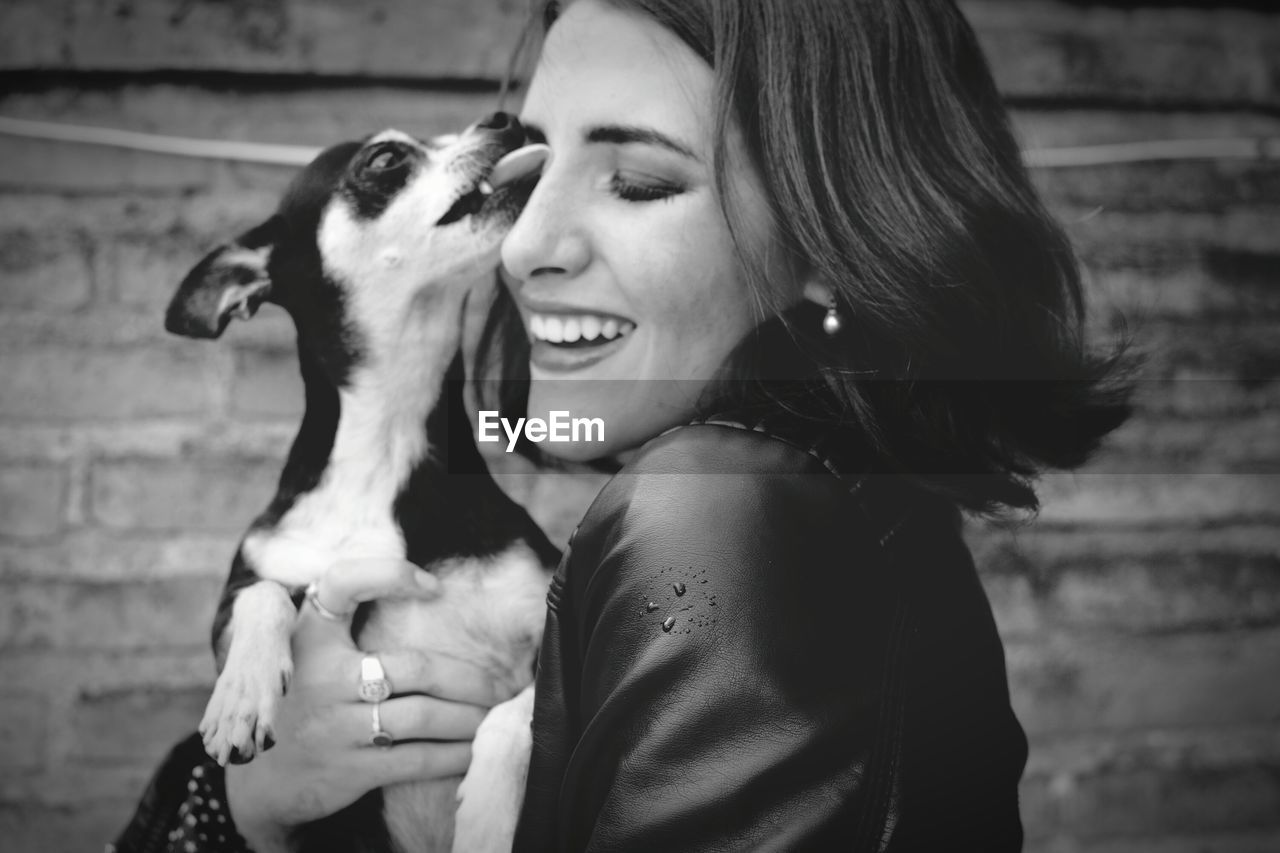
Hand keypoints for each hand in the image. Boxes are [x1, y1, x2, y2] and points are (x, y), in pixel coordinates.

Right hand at [225, 559, 508, 852]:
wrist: (269, 778)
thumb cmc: (307, 698)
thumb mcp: (311, 649)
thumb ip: (347, 616)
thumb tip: (429, 587)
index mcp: (311, 636)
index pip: (342, 584)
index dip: (390, 576)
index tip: (434, 587)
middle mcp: (320, 677)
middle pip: (415, 666)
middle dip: (470, 678)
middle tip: (501, 684)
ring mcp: (334, 726)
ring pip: (424, 716)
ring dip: (471, 718)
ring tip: (493, 716)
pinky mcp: (349, 769)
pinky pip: (417, 759)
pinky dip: (455, 755)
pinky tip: (475, 750)